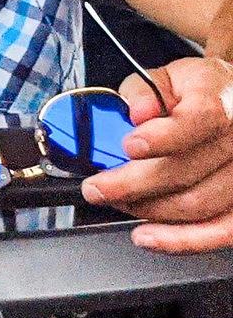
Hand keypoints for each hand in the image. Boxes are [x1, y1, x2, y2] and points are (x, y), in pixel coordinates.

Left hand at [84, 57, 232, 251]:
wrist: (232, 104)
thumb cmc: (199, 93)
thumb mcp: (170, 77)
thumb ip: (145, 91)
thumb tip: (137, 110)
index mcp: (218, 103)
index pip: (196, 122)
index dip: (161, 138)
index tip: (128, 146)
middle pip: (187, 171)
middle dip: (131, 184)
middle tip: (97, 188)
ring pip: (197, 205)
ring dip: (148, 210)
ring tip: (116, 202)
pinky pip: (220, 231)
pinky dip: (182, 240)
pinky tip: (149, 237)